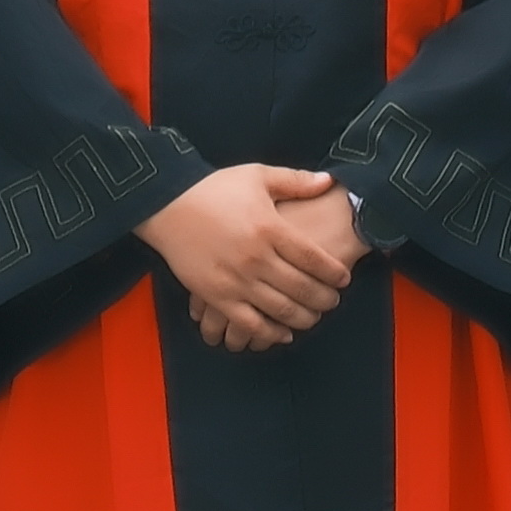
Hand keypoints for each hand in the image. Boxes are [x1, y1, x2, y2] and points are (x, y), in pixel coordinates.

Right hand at [142, 163, 355, 355]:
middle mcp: (257, 257)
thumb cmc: (213, 189)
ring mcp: (236, 280)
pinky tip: (282, 334)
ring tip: (313, 317)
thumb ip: (295, 181)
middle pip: (302, 288)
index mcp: (270, 228)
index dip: (334, 272)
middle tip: (334, 302)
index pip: (314, 258)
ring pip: (280, 310)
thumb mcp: (256, 176)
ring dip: (303, 318)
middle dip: (324, 299)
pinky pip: (249, 323)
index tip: (343, 278)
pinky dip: (269, 333)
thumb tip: (328, 181)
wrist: (166, 205)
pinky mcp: (216, 295)